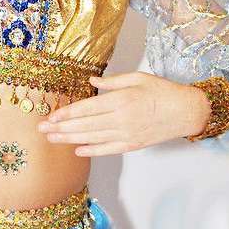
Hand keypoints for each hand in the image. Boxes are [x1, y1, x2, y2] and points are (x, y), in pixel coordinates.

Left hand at [36, 70, 212, 154]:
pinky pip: (108, 149)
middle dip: (60, 128)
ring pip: (92, 139)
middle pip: (84, 125)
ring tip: (52, 140)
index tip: (50, 116)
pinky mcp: (133, 145)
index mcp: (121, 100)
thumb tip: (92, 82)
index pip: (86, 108)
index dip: (66, 113)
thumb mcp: (138, 78)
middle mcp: (122, 119)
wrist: (187, 112)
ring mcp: (127, 134)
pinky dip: (92, 150)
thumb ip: (112, 82)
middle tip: (41, 130)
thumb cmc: (163, 92)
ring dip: (69, 139)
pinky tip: (77, 150)